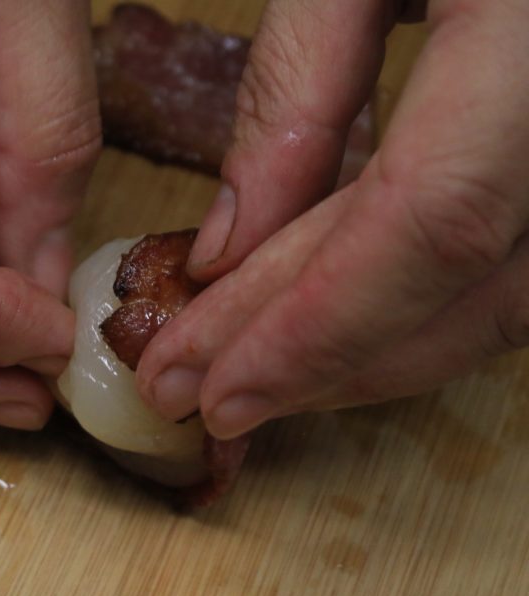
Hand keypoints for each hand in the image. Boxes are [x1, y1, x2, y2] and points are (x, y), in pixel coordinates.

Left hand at [135, 0, 528, 437]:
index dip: (314, 325)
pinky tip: (343, 319)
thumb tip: (229, 249)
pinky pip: (518, 266)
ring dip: (377, 355)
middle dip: (322, 359)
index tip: (209, 390)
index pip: (430, 218)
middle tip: (208, 395)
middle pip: (468, 284)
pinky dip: (426, 308)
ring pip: (508, 301)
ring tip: (262, 373)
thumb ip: (296, 89)